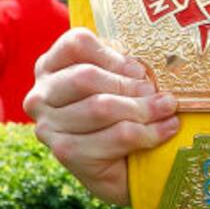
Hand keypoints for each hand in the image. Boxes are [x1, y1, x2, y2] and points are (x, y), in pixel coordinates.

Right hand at [23, 28, 177, 205]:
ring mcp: (48, 126)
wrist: (124, 165)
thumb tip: (153, 64)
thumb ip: (128, 65)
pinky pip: (113, 136)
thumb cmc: (126, 109)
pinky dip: (147, 132)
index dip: (113, 54)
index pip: (76, 43)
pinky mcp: (65, 152)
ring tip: (168, 109)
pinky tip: (166, 130)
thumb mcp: (124, 78)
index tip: (139, 69)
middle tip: (160, 94)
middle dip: (131, 85)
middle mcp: (41, 95)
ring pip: (100, 107)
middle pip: (86, 77)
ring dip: (144, 109)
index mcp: (52, 66)